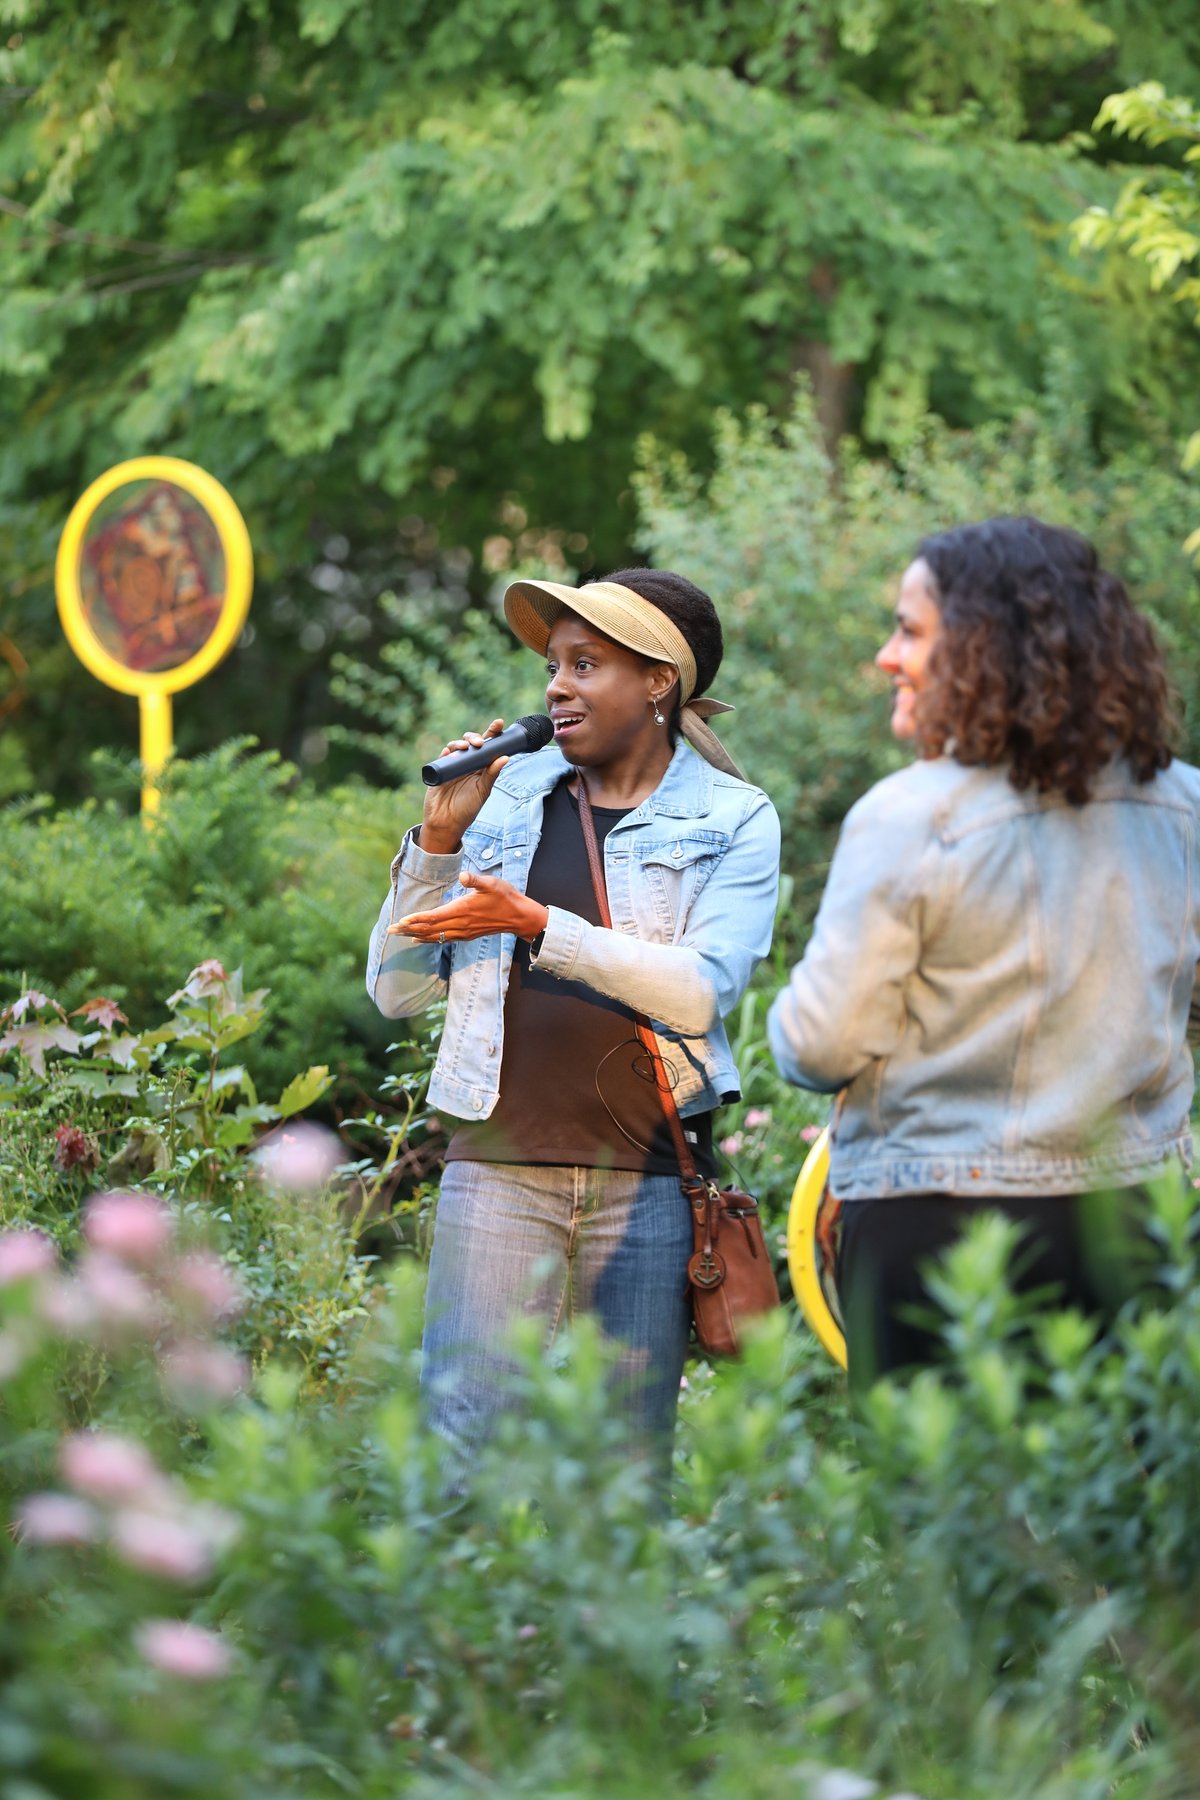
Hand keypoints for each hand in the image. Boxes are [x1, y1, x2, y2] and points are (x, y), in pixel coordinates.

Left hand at [389, 872, 549, 943]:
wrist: (519, 917)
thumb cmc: (505, 897)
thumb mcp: (492, 883)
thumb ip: (475, 880)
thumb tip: (463, 875)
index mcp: (463, 910)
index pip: (435, 917)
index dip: (417, 919)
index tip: (401, 920)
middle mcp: (460, 924)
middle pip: (430, 929)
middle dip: (408, 929)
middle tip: (390, 930)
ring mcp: (463, 932)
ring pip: (434, 936)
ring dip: (415, 935)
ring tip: (399, 935)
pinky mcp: (467, 935)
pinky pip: (443, 940)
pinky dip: (429, 940)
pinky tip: (419, 939)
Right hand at [418, 719, 508, 852]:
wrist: (446, 823)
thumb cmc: (466, 809)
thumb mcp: (482, 791)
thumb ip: (492, 774)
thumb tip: (505, 757)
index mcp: (480, 768)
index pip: (488, 747)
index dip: (492, 734)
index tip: (499, 723)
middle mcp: (467, 764)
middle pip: (471, 743)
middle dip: (475, 738)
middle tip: (479, 743)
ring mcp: (452, 766)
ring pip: (456, 747)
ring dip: (461, 743)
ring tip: (466, 747)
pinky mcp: (439, 770)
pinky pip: (442, 757)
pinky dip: (447, 752)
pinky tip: (450, 751)